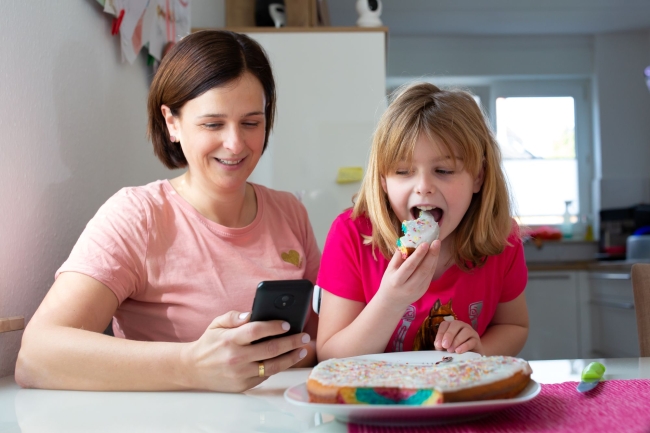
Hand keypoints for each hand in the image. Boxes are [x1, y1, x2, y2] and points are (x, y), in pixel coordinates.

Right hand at [180, 311, 309, 391]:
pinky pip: (266, 376)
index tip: (287, 324)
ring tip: (302, 350)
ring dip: (291, 357)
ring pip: (272, 366)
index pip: (256, 331)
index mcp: (230, 339)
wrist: (193, 369)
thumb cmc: (209, 344)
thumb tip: (252, 313)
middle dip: (291, 342)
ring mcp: (240, 373)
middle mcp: (236, 357)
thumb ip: (234, 316)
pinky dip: (278, 367)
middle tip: (304, 336)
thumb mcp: (216, 324)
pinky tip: (287, 360)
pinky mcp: (243, 385)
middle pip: (270, 349)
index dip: (274, 327)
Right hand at [376, 240, 440, 309]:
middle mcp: (409, 287)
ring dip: (434, 258)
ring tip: (437, 245)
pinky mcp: (424, 290)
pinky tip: (434, 255)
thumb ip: (398, 257)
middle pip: (423, 270)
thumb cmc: (389, 282)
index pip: (410, 266)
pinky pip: (430, 275)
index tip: (425, 243)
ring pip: (429, 272)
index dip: (418, 255)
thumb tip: (407, 242)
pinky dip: (433, 264)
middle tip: (436, 242)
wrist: (392, 302)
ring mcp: (418, 290)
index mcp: (397, 281)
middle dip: (431, 255)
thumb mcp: (389, 270)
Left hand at [434, 320, 483, 354]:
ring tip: (450, 350)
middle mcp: (462, 326)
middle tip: (444, 346)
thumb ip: (441, 345)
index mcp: (452, 325)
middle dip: (449, 335)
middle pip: (456, 324)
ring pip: (465, 332)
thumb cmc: (456, 349)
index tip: (438, 344)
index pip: (445, 324)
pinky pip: (472, 341)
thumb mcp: (447, 347)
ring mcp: (471, 332)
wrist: (471, 356)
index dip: (440, 333)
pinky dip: (464, 346)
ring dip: (457, 341)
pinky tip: (458, 351)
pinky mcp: (477, 341)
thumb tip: (438, 345)